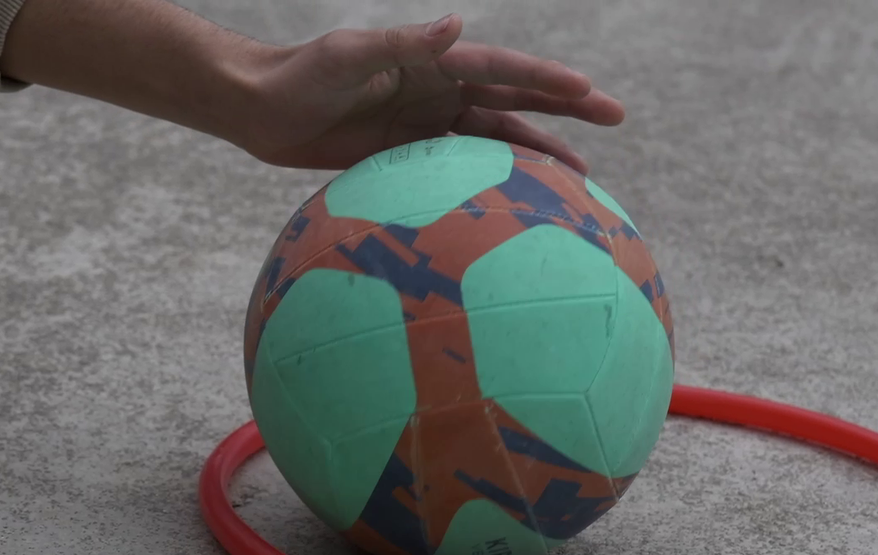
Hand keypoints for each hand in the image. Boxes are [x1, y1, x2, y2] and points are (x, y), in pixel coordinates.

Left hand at [234, 14, 623, 171]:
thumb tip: (456, 25)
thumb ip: (400, 43)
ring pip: (494, 139)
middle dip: (565, 107)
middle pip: (513, 100)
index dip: (544, 79)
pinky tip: (517, 205)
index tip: (587, 89)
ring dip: (537, 152)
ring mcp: (424, 121)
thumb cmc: (299, 75)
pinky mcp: (406, 154)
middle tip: (616, 117)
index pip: (500, 69)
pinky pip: (459, 170)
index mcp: (430, 60)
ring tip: (583, 174)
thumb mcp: (347, 55)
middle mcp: (436, 87)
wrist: (261, 108)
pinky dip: (490, 183)